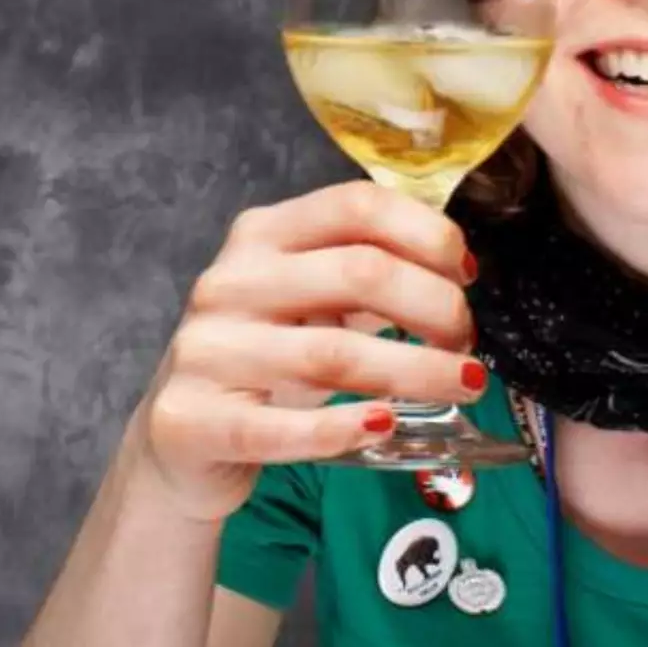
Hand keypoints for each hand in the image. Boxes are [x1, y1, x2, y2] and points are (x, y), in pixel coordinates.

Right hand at [130, 181, 483, 522]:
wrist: (179, 440)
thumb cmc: (262, 359)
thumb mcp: (306, 300)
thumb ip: (365, 275)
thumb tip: (456, 272)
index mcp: (261, 235)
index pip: (355, 206)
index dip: (426, 233)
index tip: (467, 274)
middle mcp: (229, 282)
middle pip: (358, 272)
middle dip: (434, 306)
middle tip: (468, 343)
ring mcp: (206, 350)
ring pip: (331, 354)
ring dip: (415, 371)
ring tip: (465, 385)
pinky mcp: (194, 420)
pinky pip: (280, 426)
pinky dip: (342, 428)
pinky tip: (384, 426)